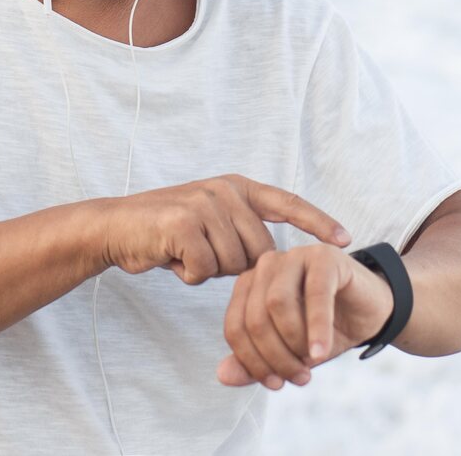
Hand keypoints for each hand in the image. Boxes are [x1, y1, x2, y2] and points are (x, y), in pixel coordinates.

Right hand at [99, 174, 351, 284]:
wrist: (115, 227)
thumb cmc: (166, 233)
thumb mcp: (209, 221)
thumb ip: (240, 232)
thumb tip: (273, 263)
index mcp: (236, 187)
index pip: (287, 204)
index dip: (317, 222)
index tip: (346, 239)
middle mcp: (224, 190)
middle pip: (260, 254)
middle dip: (233, 267)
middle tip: (199, 254)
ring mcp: (205, 203)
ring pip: (233, 266)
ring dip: (207, 271)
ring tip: (182, 251)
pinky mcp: (184, 223)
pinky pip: (206, 270)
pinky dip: (188, 273)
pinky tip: (170, 256)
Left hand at [216, 243, 393, 389]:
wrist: (370, 312)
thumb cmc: (326, 329)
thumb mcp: (289, 352)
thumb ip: (256, 363)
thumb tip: (223, 375)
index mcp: (250, 285)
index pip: (235, 326)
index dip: (252, 361)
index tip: (275, 384)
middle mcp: (266, 266)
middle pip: (254, 317)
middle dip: (276, 357)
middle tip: (299, 378)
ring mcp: (294, 256)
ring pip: (277, 303)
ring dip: (294, 342)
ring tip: (313, 361)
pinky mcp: (325, 257)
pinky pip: (315, 295)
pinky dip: (317, 328)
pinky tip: (321, 350)